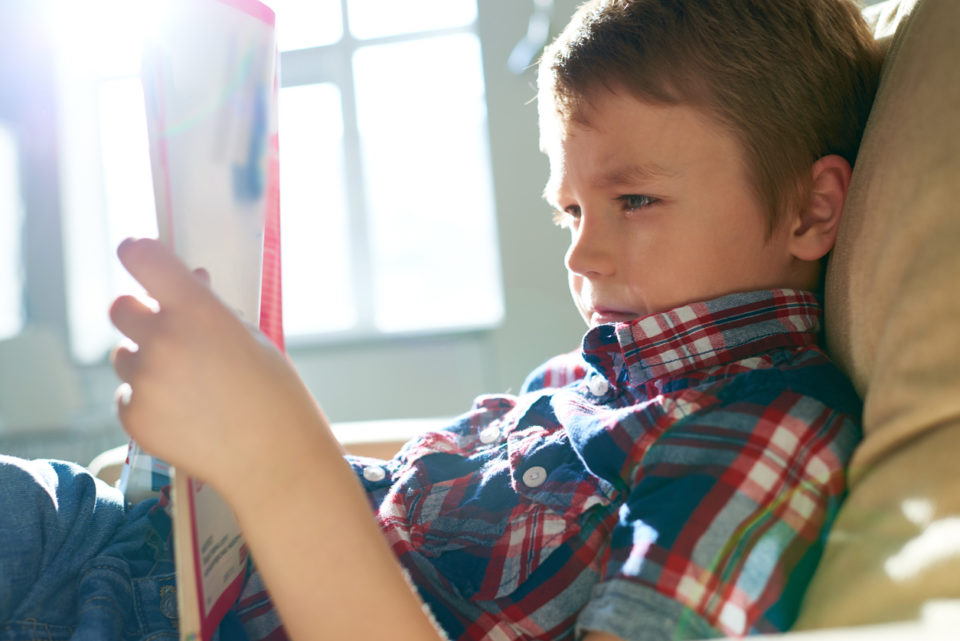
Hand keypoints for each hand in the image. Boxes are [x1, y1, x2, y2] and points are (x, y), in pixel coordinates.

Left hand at [110, 238, 325, 496]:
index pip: (143, 257)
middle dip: (141, 315)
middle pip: (120, 307)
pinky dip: (149, 401)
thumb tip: (187, 279)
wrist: (275, 460)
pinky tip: (185, 414)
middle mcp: (163, 339)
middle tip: (169, 334)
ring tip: (191, 388)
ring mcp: (144, 380)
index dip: (138, 253)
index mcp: (198, 310)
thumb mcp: (249, 337)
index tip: (139, 256)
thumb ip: (209, 308)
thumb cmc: (274, 394)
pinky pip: (128, 395)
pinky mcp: (134, 416)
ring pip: (124, 355)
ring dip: (147, 363)